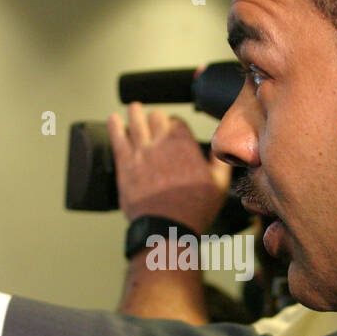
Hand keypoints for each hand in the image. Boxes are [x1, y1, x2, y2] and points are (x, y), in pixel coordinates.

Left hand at [108, 101, 230, 232]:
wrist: (167, 227)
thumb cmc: (193, 209)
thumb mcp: (218, 186)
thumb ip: (220, 163)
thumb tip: (223, 149)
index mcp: (184, 145)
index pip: (177, 122)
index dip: (175, 124)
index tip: (174, 129)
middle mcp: (161, 143)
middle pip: (156, 117)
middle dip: (156, 117)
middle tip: (155, 119)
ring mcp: (141, 152)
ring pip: (136, 121)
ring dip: (135, 113)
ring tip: (134, 108)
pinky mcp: (124, 164)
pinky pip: (117, 138)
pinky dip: (115, 125)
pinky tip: (113, 119)